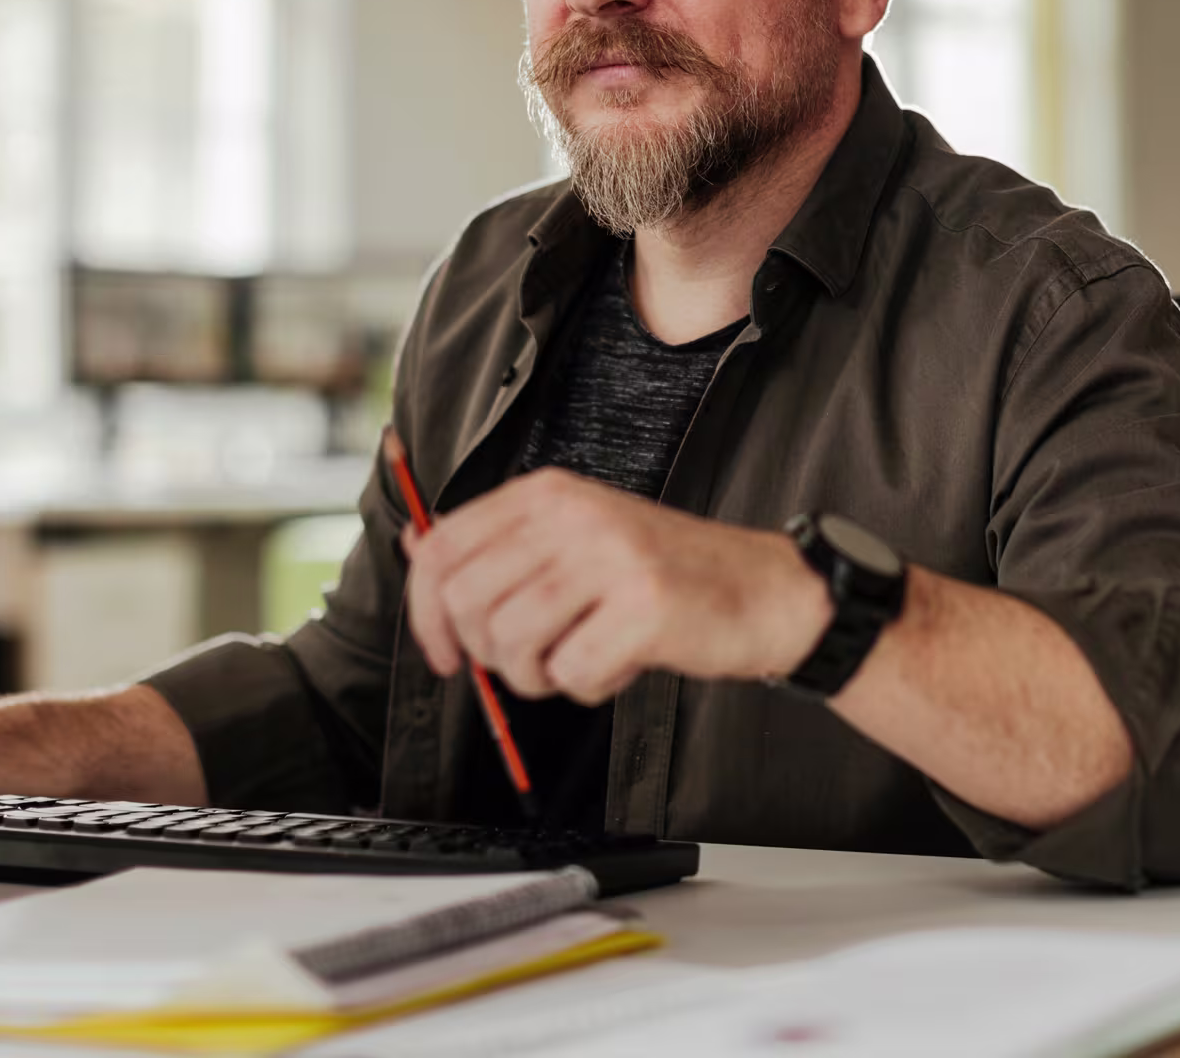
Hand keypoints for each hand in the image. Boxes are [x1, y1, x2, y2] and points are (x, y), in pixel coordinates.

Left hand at [402, 468, 832, 702]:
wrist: (763, 591)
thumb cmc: (661, 576)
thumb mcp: (574, 539)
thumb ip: (500, 546)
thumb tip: (416, 548)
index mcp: (545, 493)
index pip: (442, 549)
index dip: (425, 613)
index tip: (445, 654)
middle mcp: (571, 514)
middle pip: (467, 601)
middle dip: (487, 654)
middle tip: (532, 662)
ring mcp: (608, 557)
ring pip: (511, 643)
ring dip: (539, 676)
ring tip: (582, 658)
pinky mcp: (643, 606)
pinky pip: (571, 673)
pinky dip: (589, 686)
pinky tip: (623, 661)